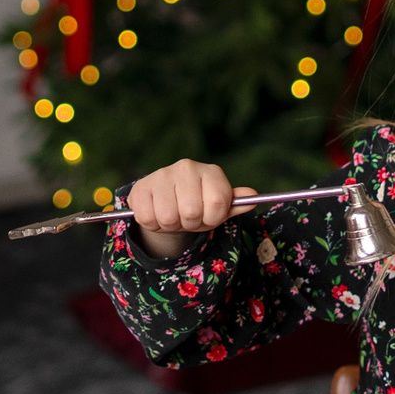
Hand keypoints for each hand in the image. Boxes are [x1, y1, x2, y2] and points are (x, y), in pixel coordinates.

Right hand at [128, 158, 253, 260]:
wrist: (162, 201)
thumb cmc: (195, 205)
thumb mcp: (217, 207)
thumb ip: (234, 204)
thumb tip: (253, 197)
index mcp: (211, 172)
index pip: (218, 203)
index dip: (213, 219)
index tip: (208, 217)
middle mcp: (187, 167)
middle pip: (192, 213)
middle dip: (190, 224)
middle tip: (187, 218)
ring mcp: (162, 175)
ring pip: (169, 217)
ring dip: (170, 226)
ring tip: (172, 216)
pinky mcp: (141, 187)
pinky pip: (148, 218)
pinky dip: (152, 224)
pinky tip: (155, 213)